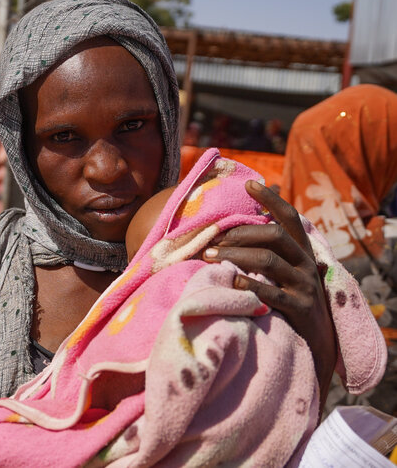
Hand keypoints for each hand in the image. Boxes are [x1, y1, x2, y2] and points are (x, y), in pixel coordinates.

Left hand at [202, 180, 335, 403]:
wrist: (316, 341)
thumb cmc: (290, 298)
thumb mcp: (285, 271)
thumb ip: (269, 249)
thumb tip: (240, 222)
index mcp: (301, 251)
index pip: (289, 217)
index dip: (271, 199)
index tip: (249, 184)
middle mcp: (305, 264)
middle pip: (274, 236)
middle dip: (240, 235)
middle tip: (211, 242)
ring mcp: (304, 286)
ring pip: (268, 261)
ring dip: (235, 257)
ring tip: (209, 258)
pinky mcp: (299, 308)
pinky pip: (270, 292)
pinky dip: (247, 285)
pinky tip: (229, 282)